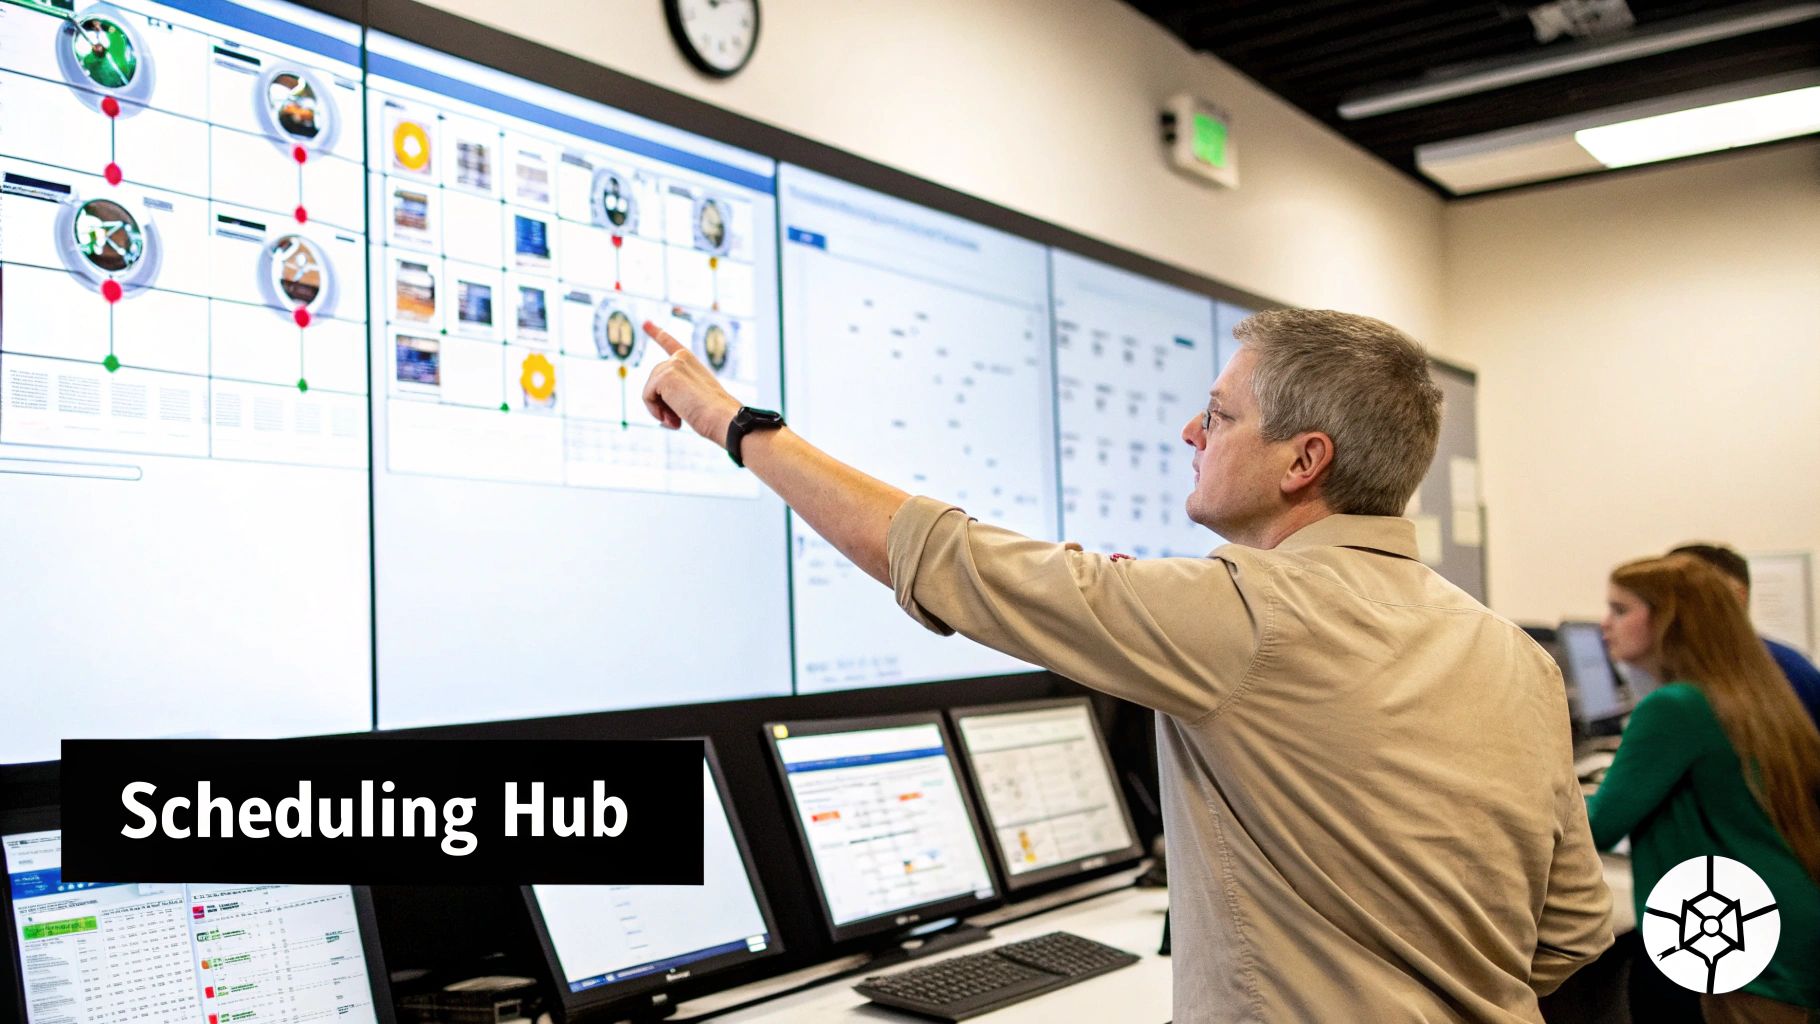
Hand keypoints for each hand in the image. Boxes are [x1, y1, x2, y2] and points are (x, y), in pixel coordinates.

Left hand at [640, 320, 742, 447]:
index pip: (670, 344)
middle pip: (654, 381)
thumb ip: (678, 398)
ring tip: (677, 421)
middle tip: (678, 420)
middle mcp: (681, 359)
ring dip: (659, 409)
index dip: (656, 333)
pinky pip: (647, 396)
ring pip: (649, 390)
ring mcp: (673, 364)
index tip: (646, 323)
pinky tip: (673, 419)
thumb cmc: (715, 417)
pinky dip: (655, 411)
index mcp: (692, 363)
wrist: (724, 419)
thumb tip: (662, 416)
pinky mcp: (665, 375)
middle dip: (661, 403)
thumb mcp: (695, 402)